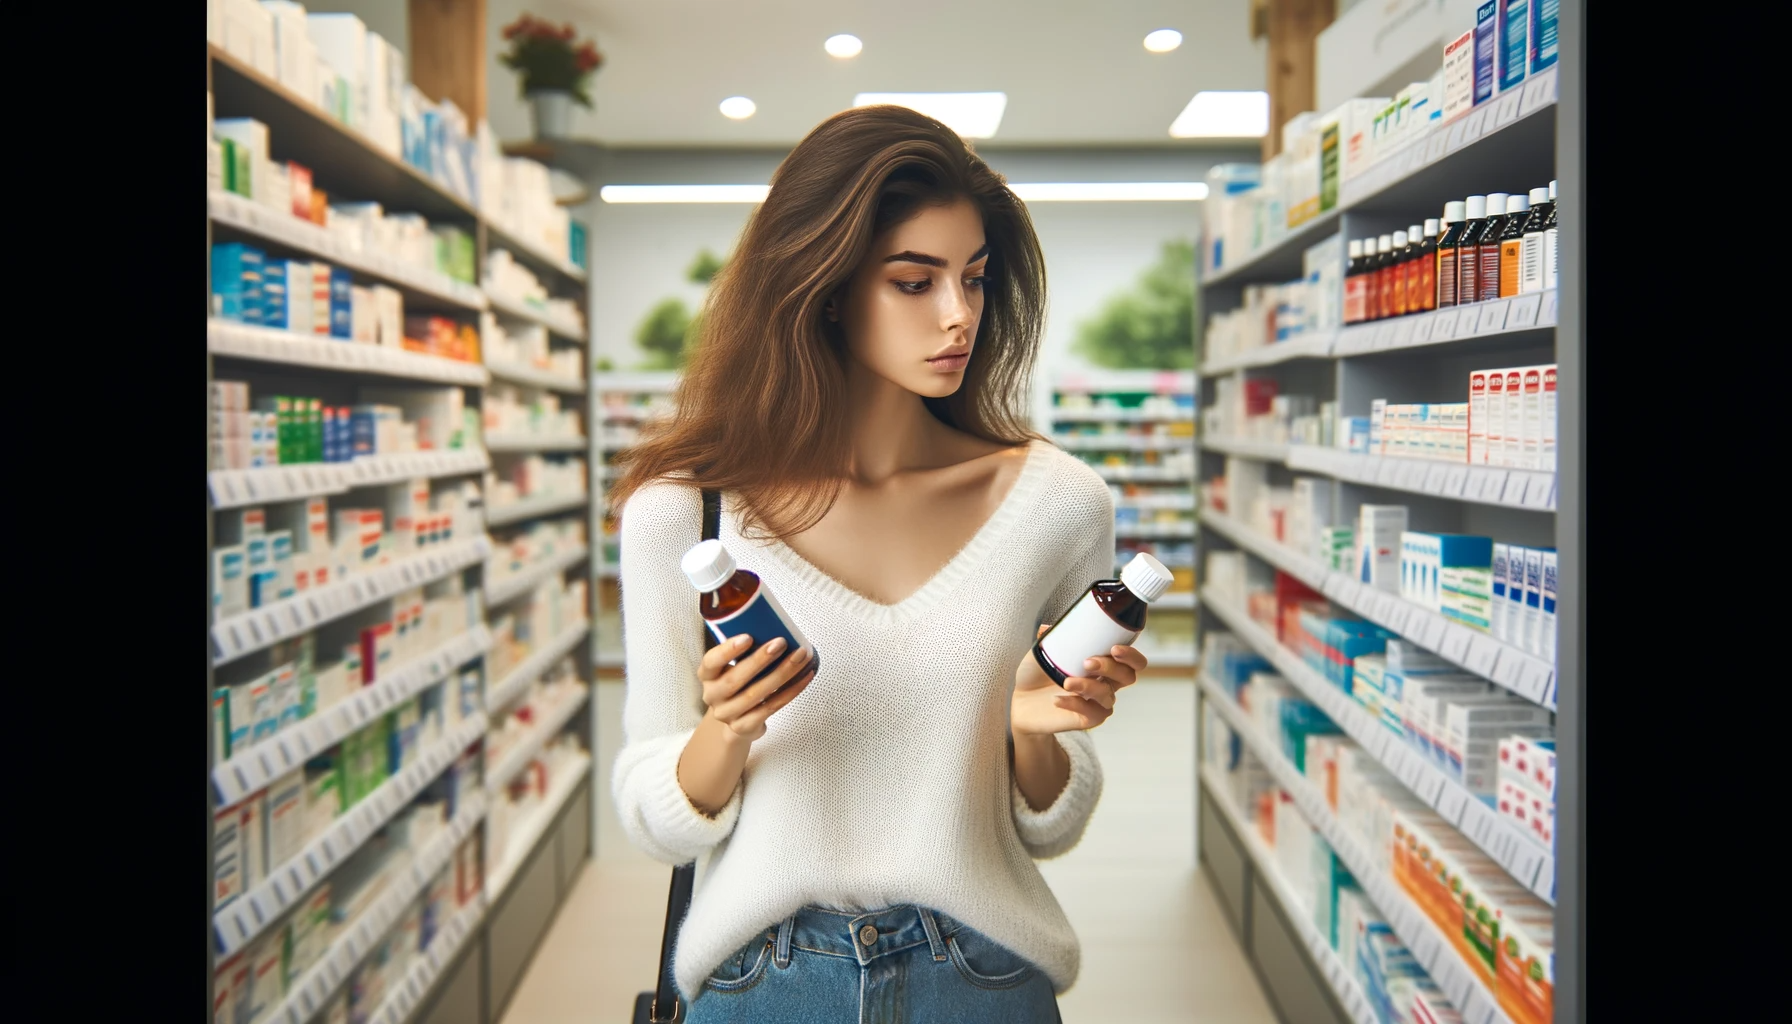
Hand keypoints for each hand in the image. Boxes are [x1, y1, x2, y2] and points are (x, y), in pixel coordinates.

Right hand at [698, 634, 814, 744]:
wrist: (737, 720)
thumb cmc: (740, 683)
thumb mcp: (733, 666)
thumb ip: (745, 652)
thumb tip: (775, 627)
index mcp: (707, 675)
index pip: (711, 661)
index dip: (728, 650)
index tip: (748, 637)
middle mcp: (713, 695)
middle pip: (735, 679)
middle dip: (761, 660)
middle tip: (782, 642)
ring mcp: (727, 714)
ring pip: (757, 694)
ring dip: (782, 673)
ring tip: (800, 656)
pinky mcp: (745, 726)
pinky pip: (772, 707)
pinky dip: (791, 690)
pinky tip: (805, 676)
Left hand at [1011, 624, 1147, 736]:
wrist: (1019, 700)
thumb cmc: (1036, 673)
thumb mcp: (1042, 652)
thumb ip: (1050, 639)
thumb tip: (1046, 628)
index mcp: (1102, 664)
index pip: (1132, 661)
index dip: (1131, 656)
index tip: (1115, 648)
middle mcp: (1105, 683)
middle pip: (1128, 677)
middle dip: (1111, 668)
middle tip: (1088, 662)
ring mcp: (1097, 702)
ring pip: (1108, 695)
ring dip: (1090, 686)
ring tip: (1067, 682)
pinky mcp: (1087, 719)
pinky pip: (1092, 714)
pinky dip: (1075, 704)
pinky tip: (1057, 699)